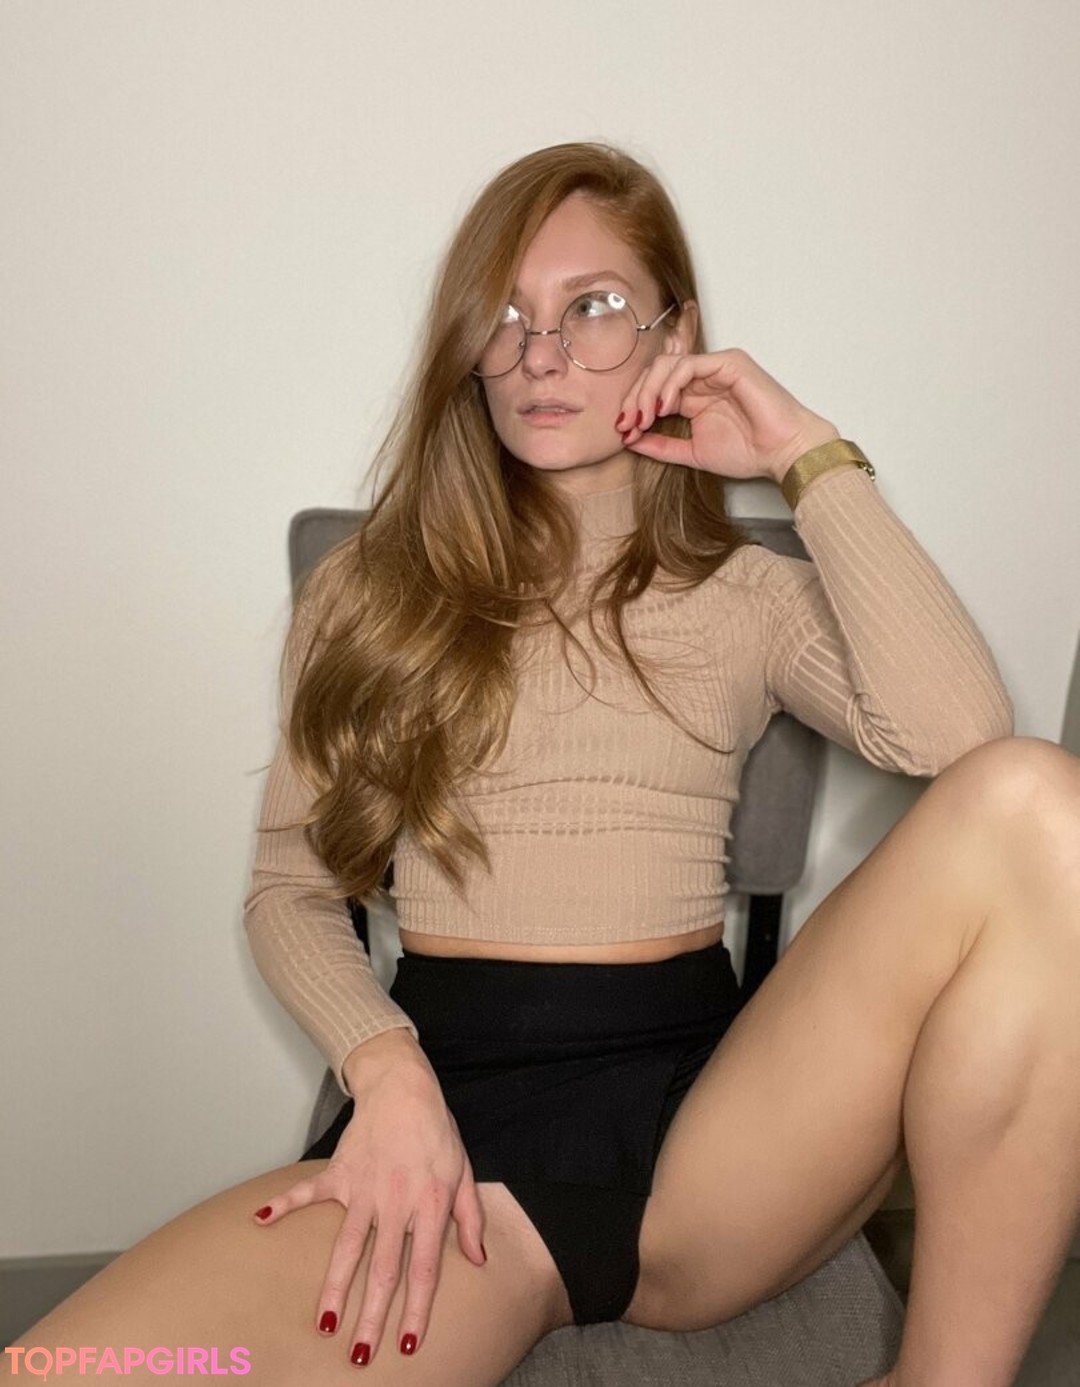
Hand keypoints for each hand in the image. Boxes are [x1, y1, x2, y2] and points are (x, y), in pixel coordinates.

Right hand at [252, 1036, 484, 1366]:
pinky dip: (284, 1204)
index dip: (415, 1309)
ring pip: (347, 1246)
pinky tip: (260, 1219)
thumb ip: (470, 1218)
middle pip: (383, 1269)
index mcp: (429, 1205)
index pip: (423, 1269)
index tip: (406, 1344)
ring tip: (324, 1324)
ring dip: (335, 1287)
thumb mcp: (463, 1172)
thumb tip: (477, 1259)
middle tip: (360, 1355)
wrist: (404, 1087)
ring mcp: (363, 1188)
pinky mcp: (339, 1171)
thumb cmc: (436, 1131)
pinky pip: (308, 1192)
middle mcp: (395, 1202)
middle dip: (372, 1316)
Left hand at [615, 347, 839, 482]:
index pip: (654, 389)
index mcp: (695, 395)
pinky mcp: (728, 363)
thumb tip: (630, 439)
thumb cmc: (750, 452)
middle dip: (635, 398)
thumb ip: (662, 445)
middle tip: (627, 423)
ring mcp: (716, 368)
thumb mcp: (693, 452)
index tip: (624, 432)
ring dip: (648, 391)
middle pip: (655, 373)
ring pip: (667, 365)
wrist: (783, 453)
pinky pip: (688, 364)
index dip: (634, 407)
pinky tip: (664, 407)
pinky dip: (670, 384)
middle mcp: (704, 378)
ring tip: (644, 417)